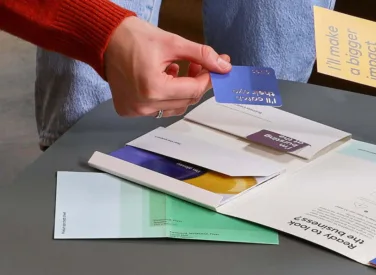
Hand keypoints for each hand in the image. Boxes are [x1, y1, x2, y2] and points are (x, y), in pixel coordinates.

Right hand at [104, 16, 231, 117]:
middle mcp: (142, 104)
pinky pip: (159, 108)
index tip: (216, 67)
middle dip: (198, 83)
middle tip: (201, 66)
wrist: (105, 38)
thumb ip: (202, 55)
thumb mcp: (173, 43)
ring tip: (180, 69)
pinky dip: (167, 96)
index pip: (194, 90)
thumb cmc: (132, 38)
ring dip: (183, 90)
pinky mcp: (129, 110)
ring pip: (175, 107)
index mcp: (153, 88)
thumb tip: (223, 65)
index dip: (209, 78)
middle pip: (186, 100)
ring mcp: (134, 110)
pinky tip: (165, 78)